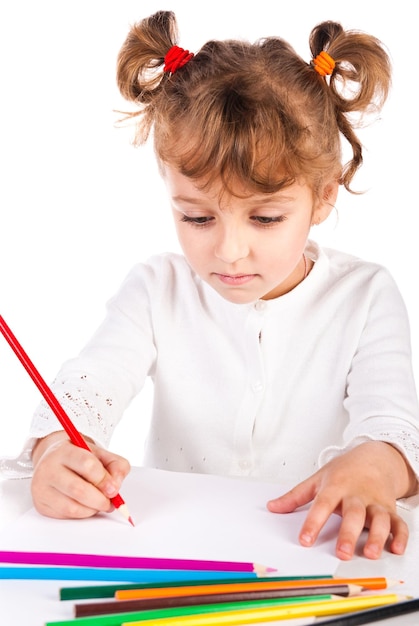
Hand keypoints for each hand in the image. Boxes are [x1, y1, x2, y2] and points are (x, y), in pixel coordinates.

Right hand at [31, 431, 130, 519]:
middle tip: (110, 502)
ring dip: (92, 509)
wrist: (54, 459)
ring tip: (99, 504)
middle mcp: (48, 468)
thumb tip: (115, 488)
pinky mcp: (40, 504)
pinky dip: (82, 514)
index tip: (113, 489)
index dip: (104, 479)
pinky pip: (65, 516)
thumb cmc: (80, 458)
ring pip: (72, 507)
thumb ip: (116, 466)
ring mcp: (41, 487)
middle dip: (100, 500)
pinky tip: (86, 506)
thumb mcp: (101, 454)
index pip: (87, 465)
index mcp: (64, 451)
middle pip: (78, 490)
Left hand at [267, 441, 417, 559]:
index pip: (322, 504)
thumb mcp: (317, 479)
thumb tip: (272, 506)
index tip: (304, 540)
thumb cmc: (344, 471)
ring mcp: (375, 502)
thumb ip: (295, 496)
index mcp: (336, 486)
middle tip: (341, 552)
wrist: (374, 457)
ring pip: (379, 519)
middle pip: (353, 514)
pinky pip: (398, 523)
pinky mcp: (390, 509)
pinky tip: (396, 548)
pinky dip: (400, 536)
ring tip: (370, 552)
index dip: (313, 522)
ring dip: (376, 536)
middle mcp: (357, 495)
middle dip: (348, 533)